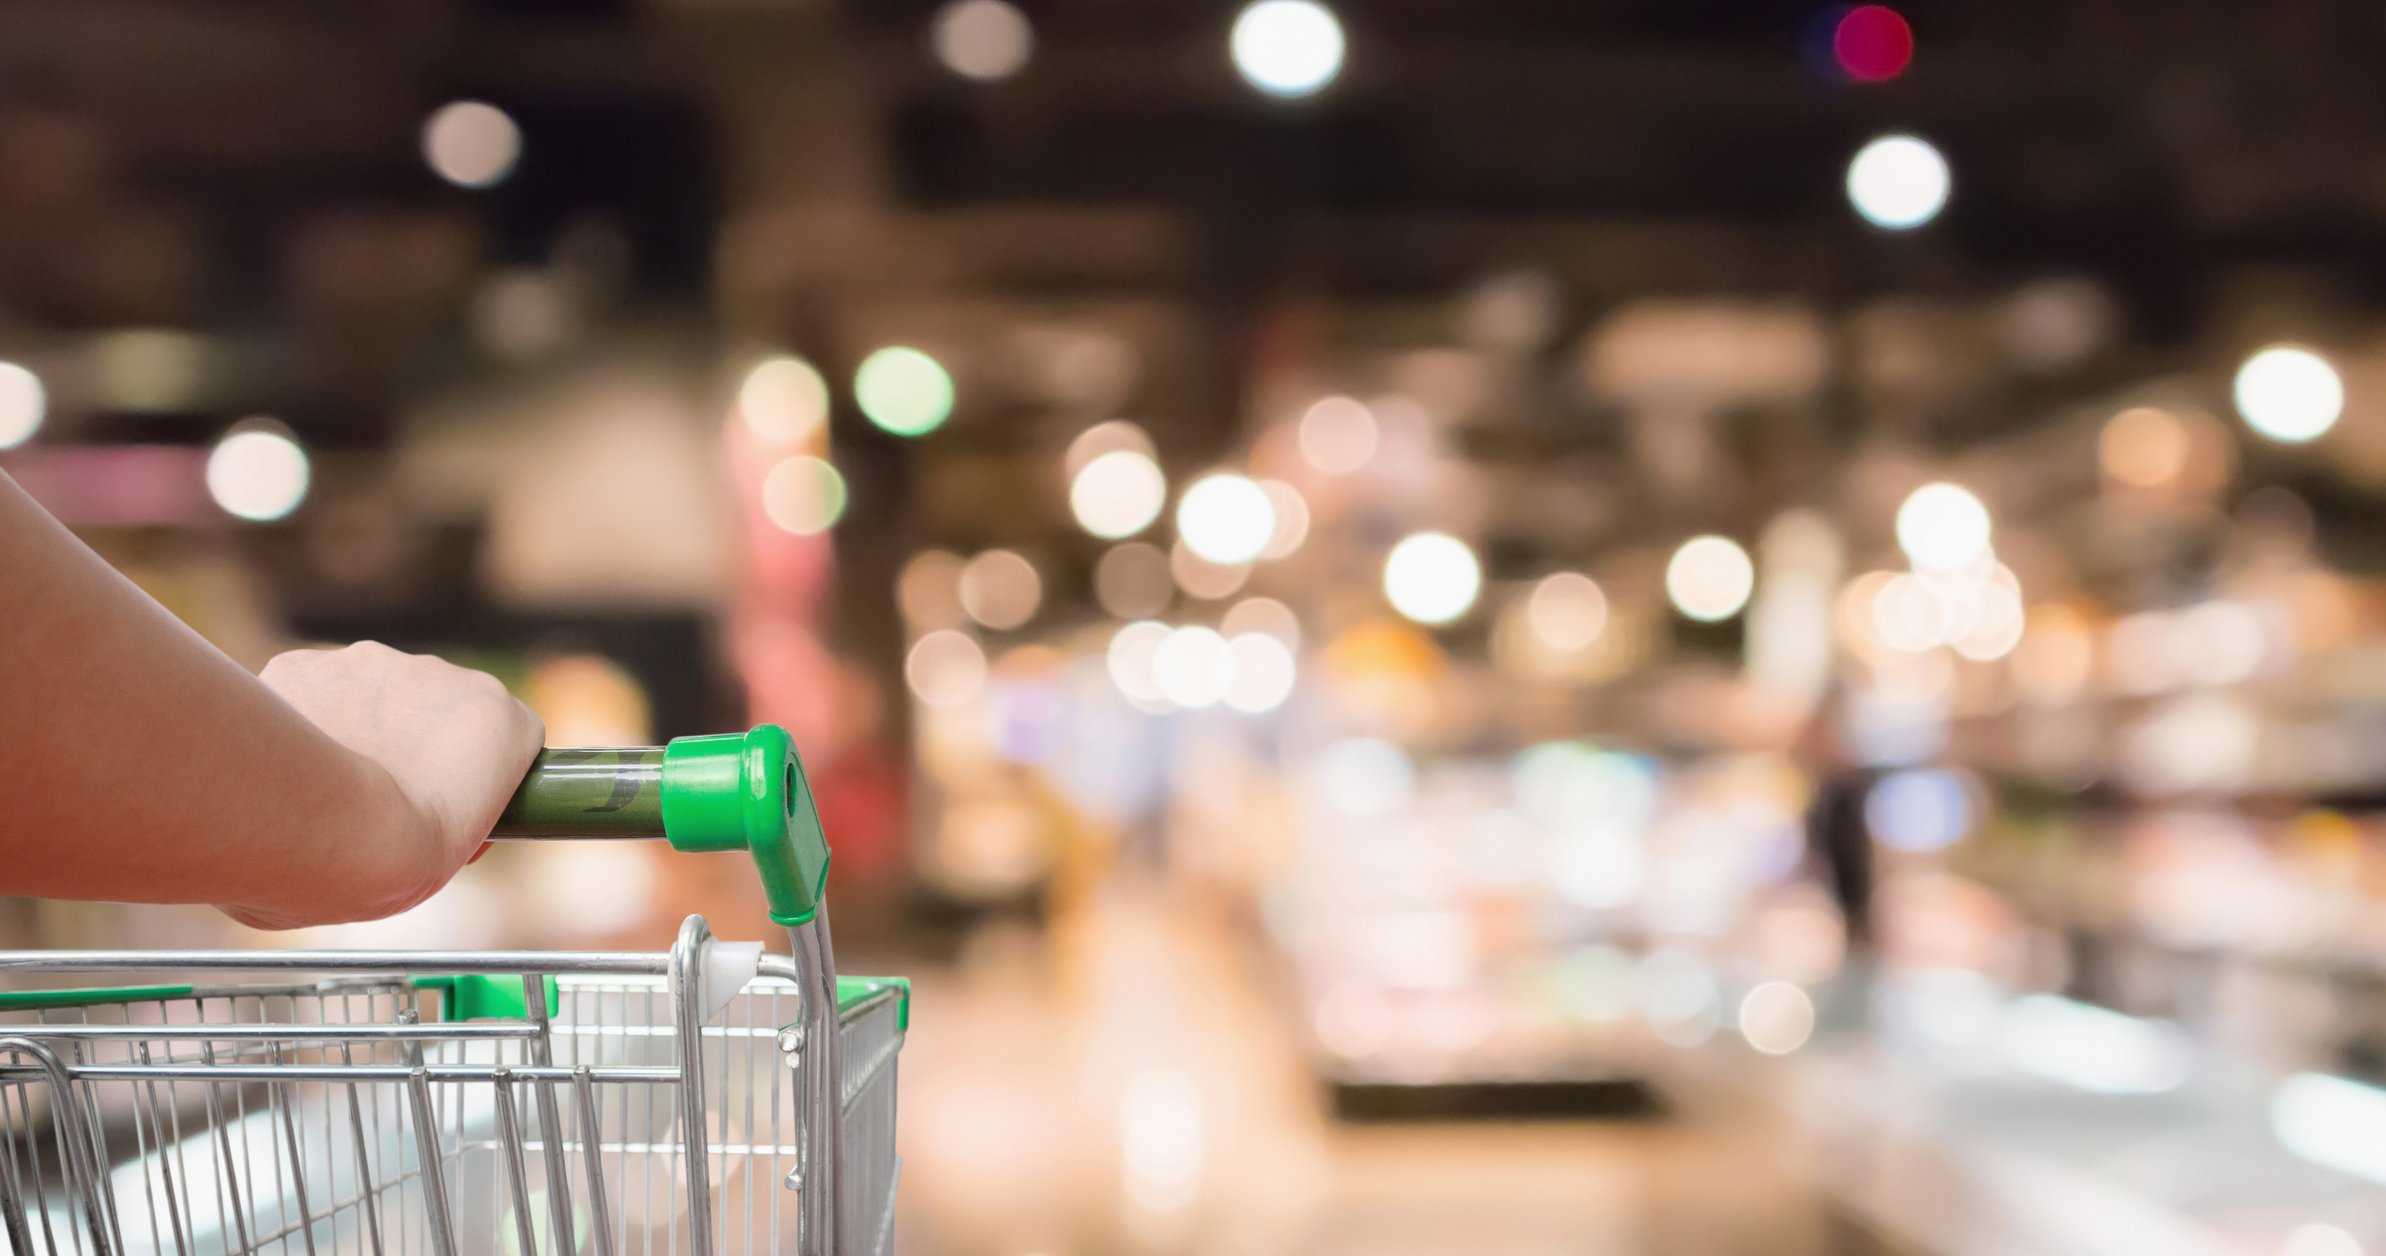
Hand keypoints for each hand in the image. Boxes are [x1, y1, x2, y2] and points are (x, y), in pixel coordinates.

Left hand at [235, 642, 544, 927]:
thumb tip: (422, 810)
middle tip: (380, 801)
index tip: (440, 808)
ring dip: (353, 726)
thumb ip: (456, 803)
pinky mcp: (305, 664)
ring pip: (364, 690)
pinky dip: (298, 719)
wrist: (327, 837)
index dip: (466, 773)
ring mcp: (368, 663)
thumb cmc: (395, 865)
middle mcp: (441, 672)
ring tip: (323, 787)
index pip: (494, 732)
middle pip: (428, 704)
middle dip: (407, 742)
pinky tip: (286, 766)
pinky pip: (306, 688)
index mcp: (499, 716)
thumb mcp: (463, 845)